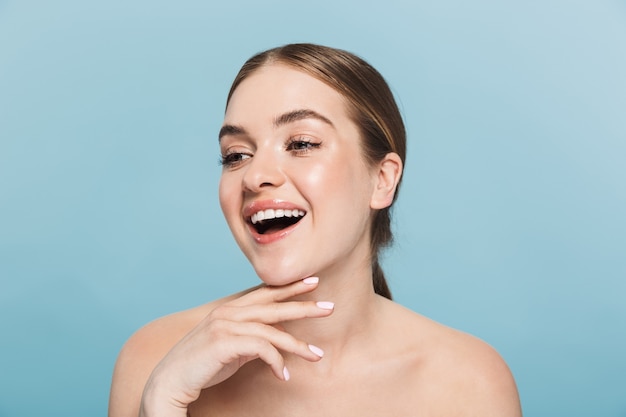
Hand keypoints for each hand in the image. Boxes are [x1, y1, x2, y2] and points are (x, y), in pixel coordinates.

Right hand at [139, 277, 332, 416]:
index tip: (313, 282)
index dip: (290, 287)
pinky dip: (277, 361)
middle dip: (303, 304)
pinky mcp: (224, 342)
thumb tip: (275, 337)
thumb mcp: (231, 346)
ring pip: (272, 330)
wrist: (169, 381)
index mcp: (230, 309)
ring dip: (297, 344)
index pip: (265, 293)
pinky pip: (261, 348)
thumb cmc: (201, 365)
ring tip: (317, 355)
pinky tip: (284, 374)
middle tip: (329, 307)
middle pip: (273, 305)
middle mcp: (228, 312)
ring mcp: (224, 325)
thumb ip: (250, 336)